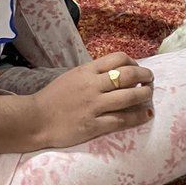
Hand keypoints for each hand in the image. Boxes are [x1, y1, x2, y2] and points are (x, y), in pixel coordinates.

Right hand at [29, 52, 154, 147]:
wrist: (35, 119)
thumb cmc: (53, 98)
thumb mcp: (72, 76)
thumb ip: (92, 73)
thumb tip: (115, 72)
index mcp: (86, 71)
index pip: (117, 59)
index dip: (133, 63)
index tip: (137, 69)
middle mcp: (92, 86)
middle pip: (128, 76)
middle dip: (145, 76)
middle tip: (150, 80)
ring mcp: (94, 106)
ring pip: (129, 97)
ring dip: (145, 95)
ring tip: (149, 95)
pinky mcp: (94, 125)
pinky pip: (121, 120)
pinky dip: (138, 116)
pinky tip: (146, 114)